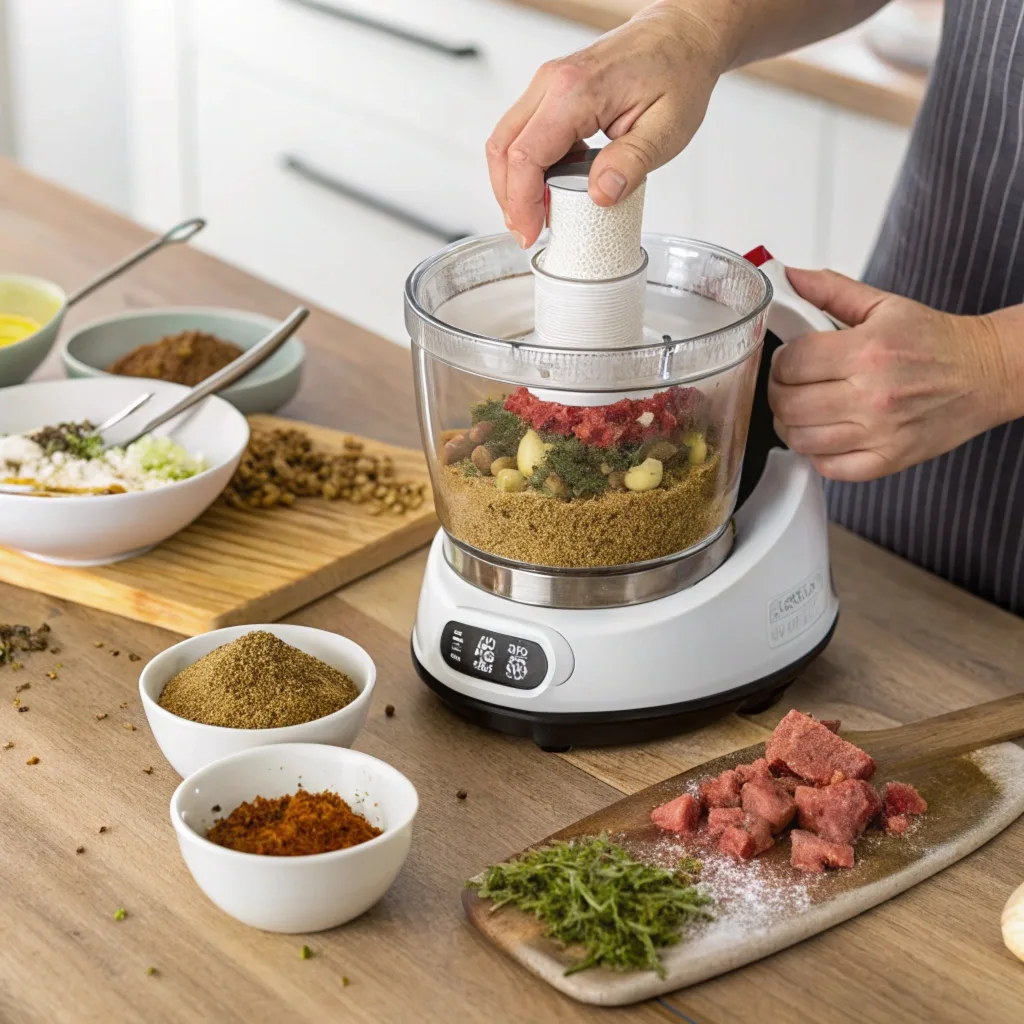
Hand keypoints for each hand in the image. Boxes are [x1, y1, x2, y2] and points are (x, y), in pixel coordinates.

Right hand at [485, 2, 723, 246]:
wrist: (682, 35)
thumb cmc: (678, 72)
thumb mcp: (667, 127)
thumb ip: (631, 163)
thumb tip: (600, 195)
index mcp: (576, 91)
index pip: (525, 155)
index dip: (521, 202)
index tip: (531, 231)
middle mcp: (553, 82)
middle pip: (502, 148)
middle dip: (508, 198)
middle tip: (527, 230)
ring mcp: (549, 84)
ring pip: (506, 140)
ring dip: (513, 182)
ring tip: (537, 214)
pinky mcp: (552, 91)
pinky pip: (524, 132)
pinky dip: (527, 166)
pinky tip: (551, 187)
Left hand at [768, 269, 1023, 481]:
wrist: (987, 373)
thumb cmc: (937, 341)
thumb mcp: (883, 305)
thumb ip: (830, 291)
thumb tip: (788, 276)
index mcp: (868, 352)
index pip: (792, 362)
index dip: (780, 361)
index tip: (788, 360)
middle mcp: (872, 396)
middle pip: (788, 404)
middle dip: (779, 392)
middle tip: (790, 384)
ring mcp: (880, 433)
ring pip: (801, 439)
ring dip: (791, 425)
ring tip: (804, 409)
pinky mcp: (888, 460)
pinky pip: (829, 468)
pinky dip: (817, 454)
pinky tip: (825, 435)